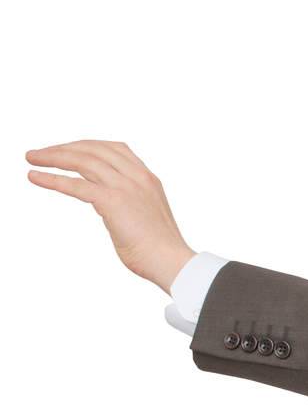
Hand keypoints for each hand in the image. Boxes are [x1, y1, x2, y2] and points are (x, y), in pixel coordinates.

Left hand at [24, 139, 195, 292]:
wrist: (173, 263)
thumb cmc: (161, 250)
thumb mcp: (146, 215)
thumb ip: (128, 201)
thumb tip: (102, 202)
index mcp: (148, 178)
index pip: (114, 149)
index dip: (86, 146)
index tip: (68, 150)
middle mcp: (137, 176)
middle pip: (93, 149)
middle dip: (63, 148)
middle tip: (41, 154)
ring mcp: (126, 187)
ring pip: (82, 160)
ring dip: (53, 157)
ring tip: (33, 159)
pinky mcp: (113, 201)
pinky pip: (76, 184)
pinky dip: (52, 179)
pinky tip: (36, 178)